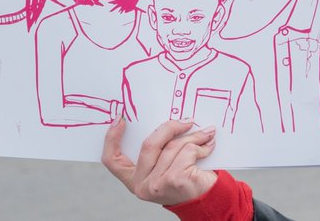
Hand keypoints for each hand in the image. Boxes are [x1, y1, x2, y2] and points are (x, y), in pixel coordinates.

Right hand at [102, 117, 217, 205]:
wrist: (206, 200)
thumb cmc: (186, 178)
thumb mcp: (167, 164)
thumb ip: (161, 149)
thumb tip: (171, 120)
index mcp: (133, 178)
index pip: (112, 159)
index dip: (111, 138)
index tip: (119, 119)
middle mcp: (140, 184)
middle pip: (149, 144)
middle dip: (170, 127)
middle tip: (187, 121)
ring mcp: (155, 184)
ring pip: (172, 146)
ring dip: (193, 137)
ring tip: (206, 134)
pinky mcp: (173, 180)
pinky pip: (187, 152)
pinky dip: (201, 147)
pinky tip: (208, 147)